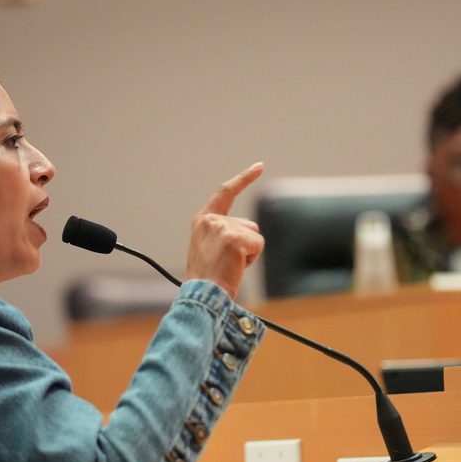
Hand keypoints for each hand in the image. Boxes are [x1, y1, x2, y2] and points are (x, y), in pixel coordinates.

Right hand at [184, 163, 265, 297]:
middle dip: (245, 245)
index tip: (259, 166)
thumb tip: (249, 230)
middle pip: (248, 224)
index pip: (226, 193)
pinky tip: (235, 268)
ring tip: (229, 266)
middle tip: (226, 263)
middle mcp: (212, 220)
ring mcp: (223, 228)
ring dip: (248, 253)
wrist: (202, 295)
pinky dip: (252, 260)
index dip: (243, 179)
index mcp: (203, 220)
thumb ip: (223, 233)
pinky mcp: (235, 239)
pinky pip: (258, 245)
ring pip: (255, 235)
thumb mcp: (209, 248)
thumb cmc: (207, 279)